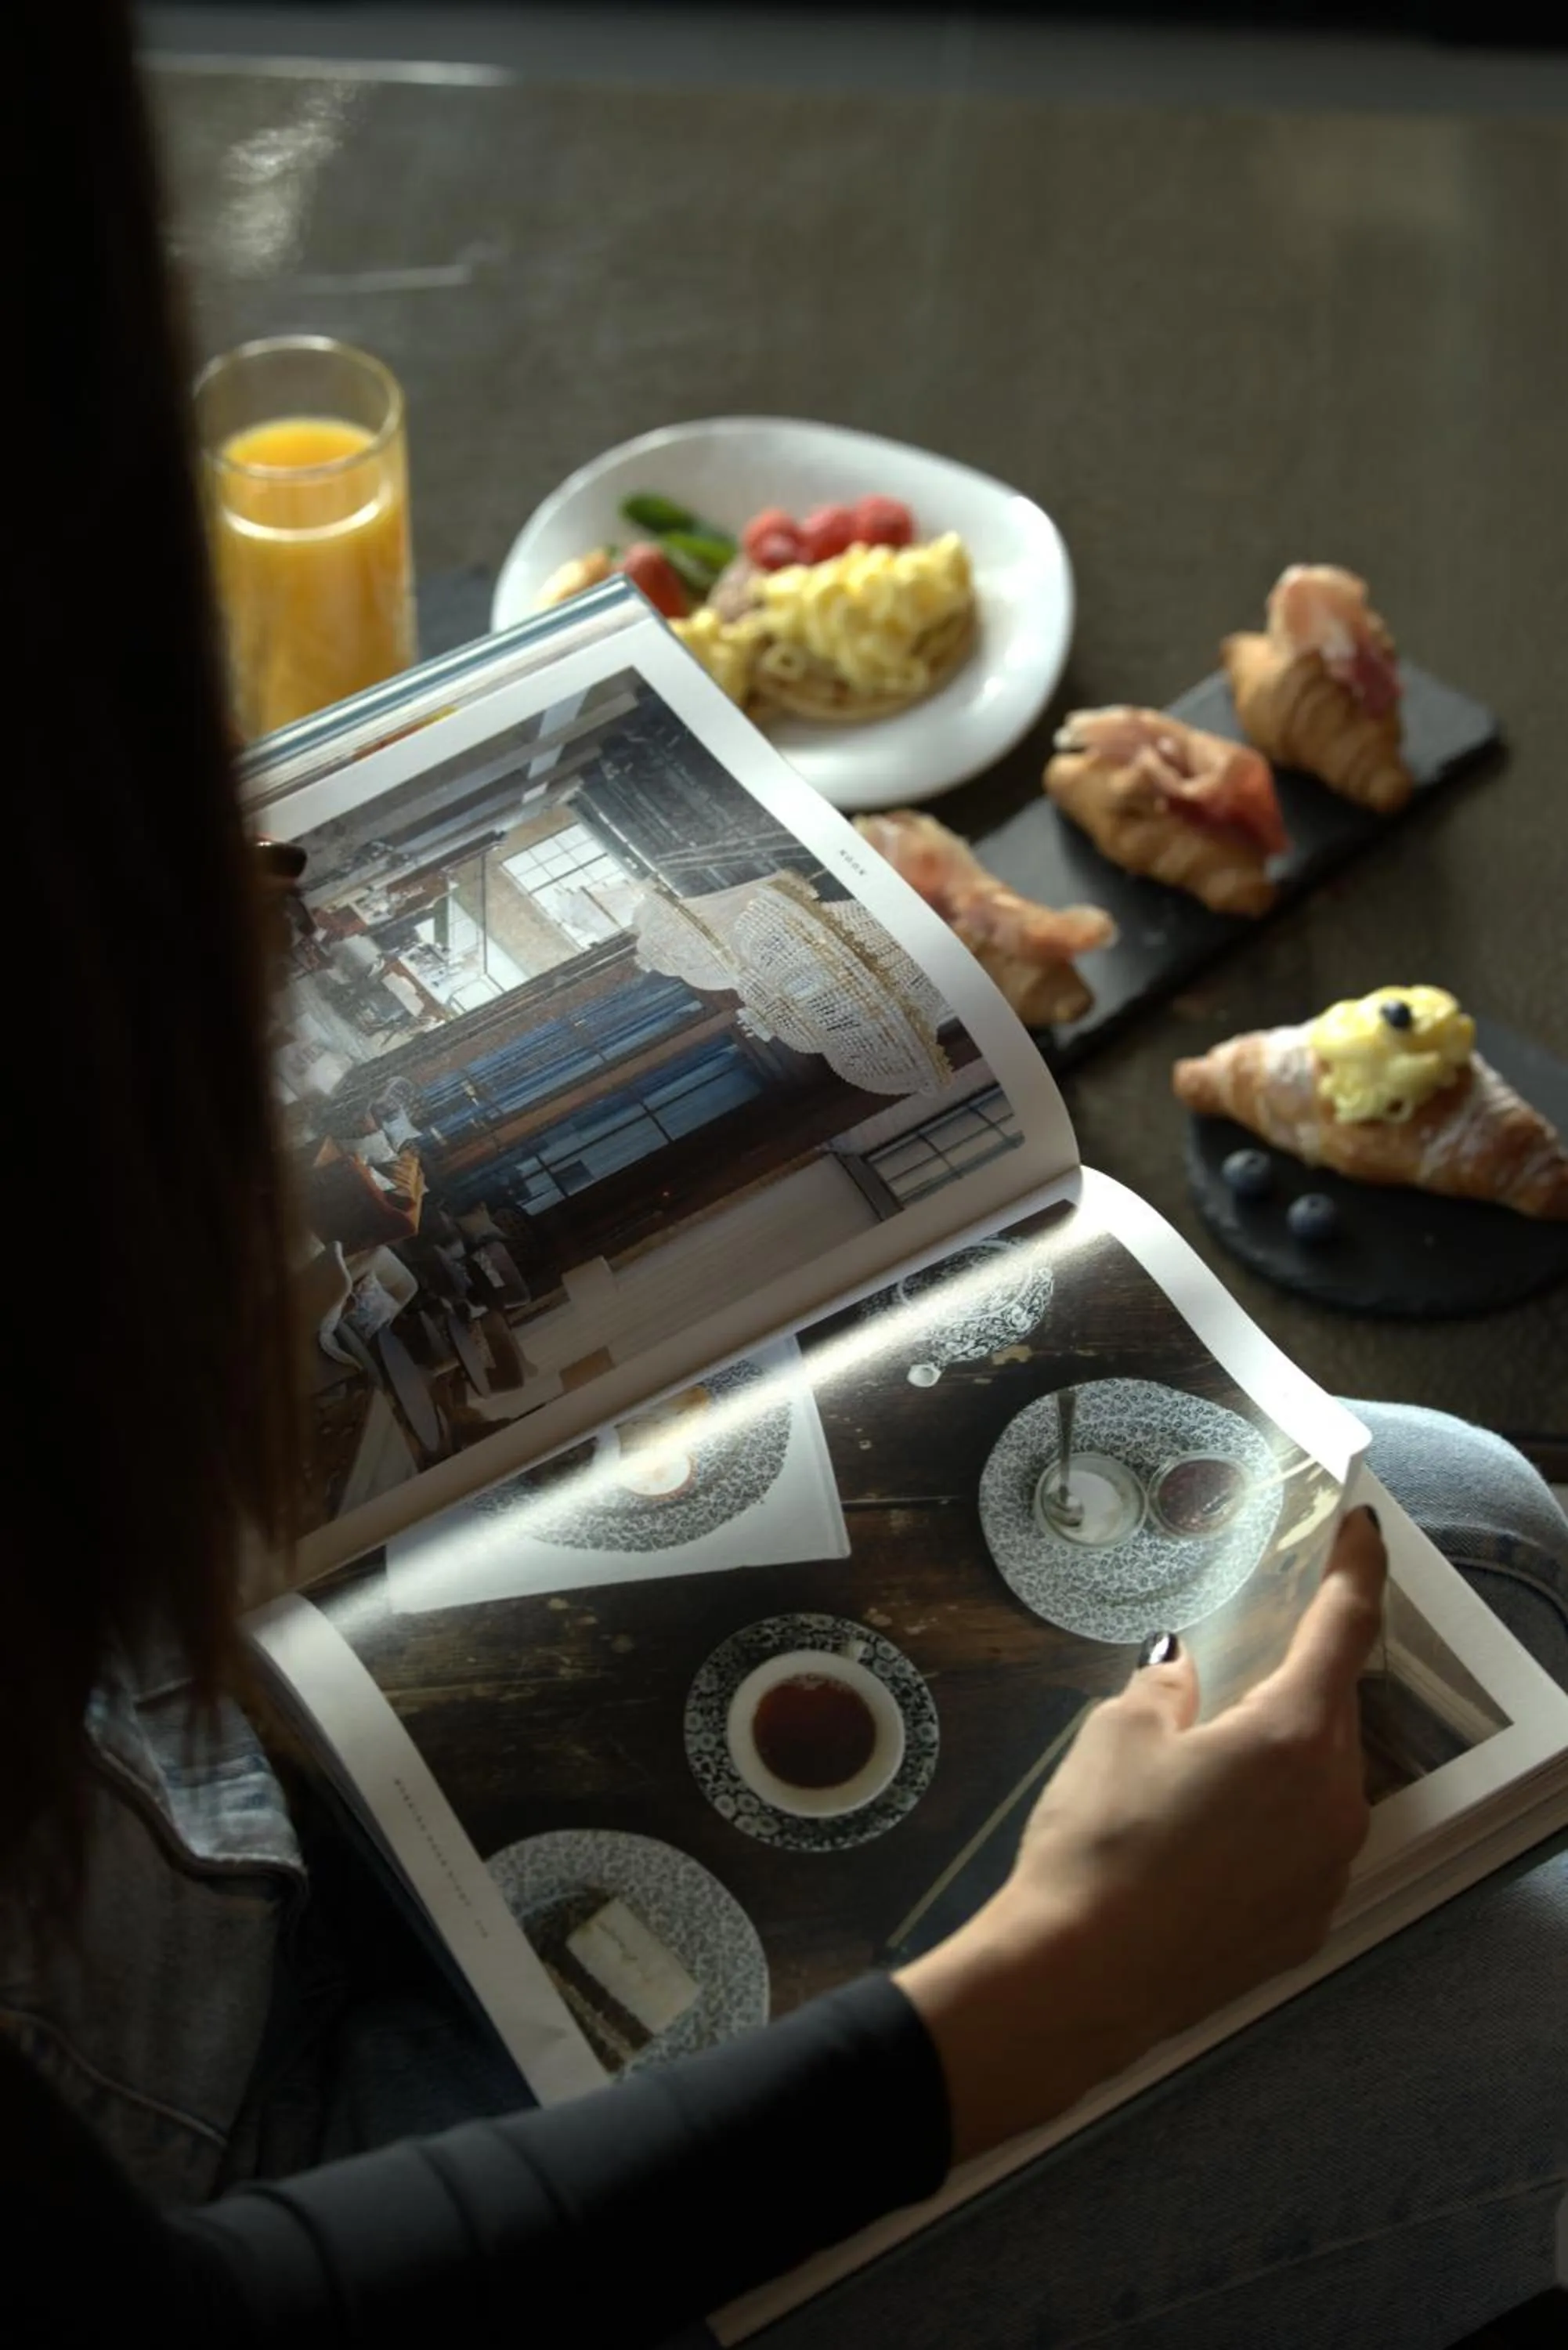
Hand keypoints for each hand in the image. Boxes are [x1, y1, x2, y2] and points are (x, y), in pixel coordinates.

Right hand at [896, 1504, 1386, 2163]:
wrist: (1081, 1980)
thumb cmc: (1098, 1842)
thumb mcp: (1118, 1733)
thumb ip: (1167, 1685)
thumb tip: (1185, 1667)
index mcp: (1292, 1737)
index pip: (1345, 1628)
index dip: (1358, 1571)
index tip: (1364, 1531)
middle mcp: (1332, 1804)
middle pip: (1333, 1711)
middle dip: (1301, 1675)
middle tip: (1253, 1652)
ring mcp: (1326, 1873)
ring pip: (1323, 1781)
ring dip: (1285, 1753)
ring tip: (1214, 1754)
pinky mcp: (1304, 1926)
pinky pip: (1304, 1846)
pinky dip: (1273, 1819)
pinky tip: (1209, 1831)